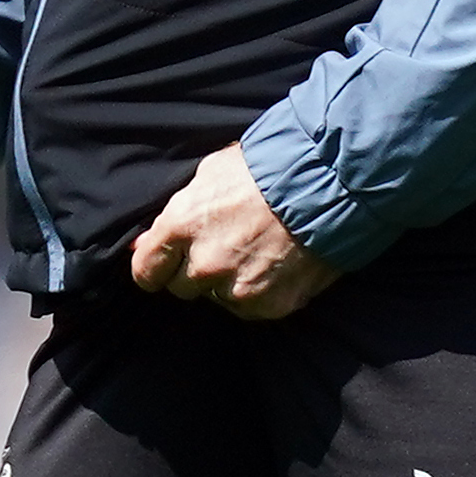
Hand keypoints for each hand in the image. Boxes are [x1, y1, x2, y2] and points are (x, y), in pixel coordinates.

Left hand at [129, 143, 334, 317]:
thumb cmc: (269, 169)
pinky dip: (261, 291)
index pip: (146, 271)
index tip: (164, 266)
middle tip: (226, 246)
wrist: (331, 184)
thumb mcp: (211, 174)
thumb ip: (176, 211)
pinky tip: (276, 264)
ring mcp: (238, 288)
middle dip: (197, 270)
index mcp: (182, 226)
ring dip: (230, 282)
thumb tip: (144, 243)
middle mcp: (205, 263)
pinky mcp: (270, 304)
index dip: (155, 268)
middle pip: (182, 288)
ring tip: (258, 251)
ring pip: (218, 298)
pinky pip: (252, 307)